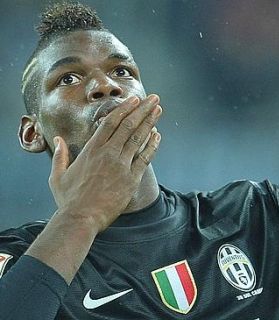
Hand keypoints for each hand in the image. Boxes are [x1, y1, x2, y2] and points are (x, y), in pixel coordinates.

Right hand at [48, 95, 161, 233]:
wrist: (81, 219)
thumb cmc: (68, 200)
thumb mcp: (57, 176)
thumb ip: (59, 155)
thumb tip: (57, 139)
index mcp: (91, 150)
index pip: (110, 122)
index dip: (124, 109)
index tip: (134, 100)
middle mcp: (108, 153)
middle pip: (128, 125)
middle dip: (143, 109)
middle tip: (153, 98)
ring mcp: (121, 165)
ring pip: (138, 138)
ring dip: (150, 122)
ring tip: (158, 109)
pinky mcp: (131, 179)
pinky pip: (145, 158)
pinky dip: (152, 145)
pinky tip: (158, 135)